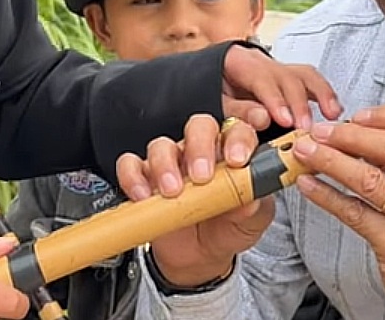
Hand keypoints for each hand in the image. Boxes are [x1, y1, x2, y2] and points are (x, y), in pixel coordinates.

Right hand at [115, 114, 274, 287]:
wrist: (201, 258)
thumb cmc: (230, 229)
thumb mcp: (252, 222)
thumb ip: (254, 207)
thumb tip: (251, 197)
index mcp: (232, 155)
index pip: (238, 131)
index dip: (238, 139)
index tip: (238, 160)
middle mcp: (201, 153)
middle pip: (198, 127)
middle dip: (199, 145)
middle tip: (202, 176)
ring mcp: (171, 164)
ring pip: (162, 145)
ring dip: (165, 164)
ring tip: (172, 192)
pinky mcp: (145, 179)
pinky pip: (131, 165)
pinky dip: (133, 177)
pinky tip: (144, 196)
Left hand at [220, 45, 342, 131]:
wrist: (209, 79)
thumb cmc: (210, 89)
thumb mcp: (213, 100)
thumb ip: (237, 109)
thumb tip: (262, 117)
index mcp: (239, 62)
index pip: (262, 78)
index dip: (275, 99)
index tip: (284, 120)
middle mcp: (263, 62)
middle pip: (288, 76)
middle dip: (299, 103)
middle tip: (303, 127)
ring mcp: (279, 69)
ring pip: (305, 74)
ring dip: (321, 94)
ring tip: (330, 115)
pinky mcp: (290, 80)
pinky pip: (311, 82)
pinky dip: (325, 95)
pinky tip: (333, 110)